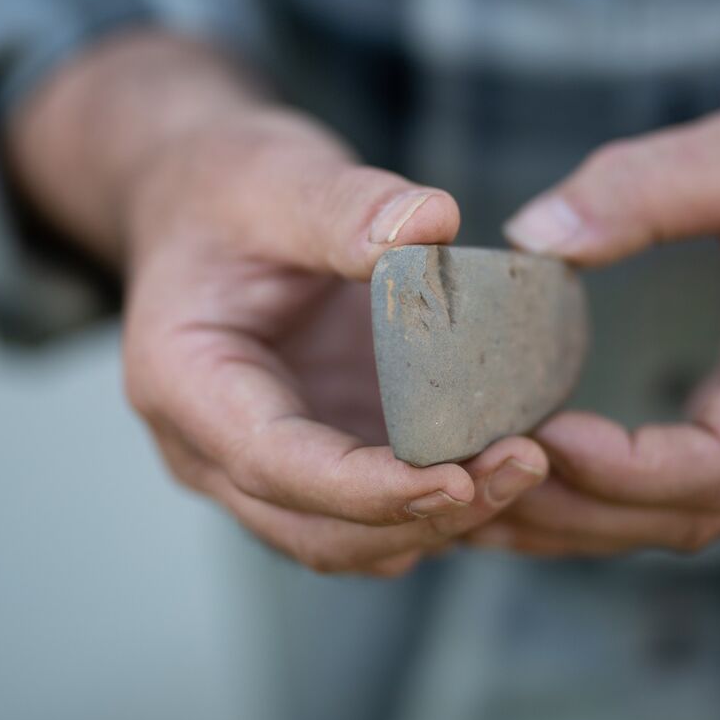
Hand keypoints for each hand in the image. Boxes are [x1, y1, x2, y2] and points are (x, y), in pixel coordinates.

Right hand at [9, 32, 547, 574]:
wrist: (208, 208)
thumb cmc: (228, 192)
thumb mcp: (275, 178)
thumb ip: (345, 206)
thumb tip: (434, 223)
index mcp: (185, 383)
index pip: (273, 463)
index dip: (366, 487)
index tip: (456, 479)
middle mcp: (216, 449)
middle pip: (318, 530)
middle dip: (421, 517)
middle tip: (524, 465)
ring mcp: (273, 467)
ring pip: (357, 542)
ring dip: (444, 524)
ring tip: (534, 467)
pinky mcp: (325, 461)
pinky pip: (387, 513)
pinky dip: (450, 506)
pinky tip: (517, 462)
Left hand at [470, 31, 719, 556]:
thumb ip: (641, 189)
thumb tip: (528, 236)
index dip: (618, 469)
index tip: (531, 433)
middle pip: (688, 516)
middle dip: (573, 509)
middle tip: (464, 480)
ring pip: (686, 516)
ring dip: (582, 516)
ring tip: (475, 494)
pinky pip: (692, 484)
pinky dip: (613, 490)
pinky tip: (542, 466)